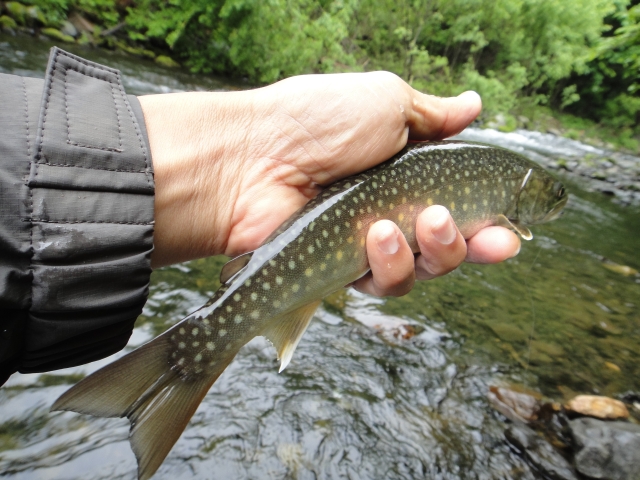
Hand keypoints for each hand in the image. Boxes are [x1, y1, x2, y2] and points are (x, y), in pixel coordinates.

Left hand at [139, 72, 519, 295]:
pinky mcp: (342, 271)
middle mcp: (389, 209)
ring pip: (422, 271)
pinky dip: (391, 264)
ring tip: (422, 222)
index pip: (459, 202)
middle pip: (448, 246)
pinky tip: (379, 236)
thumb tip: (474, 105)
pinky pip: (383, 284)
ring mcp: (365, 243)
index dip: (490, 220)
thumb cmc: (317, 121)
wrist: (254, 157)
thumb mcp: (386, 101)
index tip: (513, 230)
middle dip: (475, 246)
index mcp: (403, 171)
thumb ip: (434, 115)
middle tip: (492, 239)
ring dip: (436, 252)